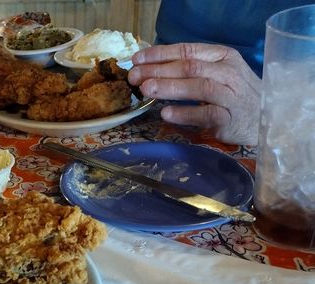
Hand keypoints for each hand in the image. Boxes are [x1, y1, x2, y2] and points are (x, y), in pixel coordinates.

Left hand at [128, 43, 260, 144]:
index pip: (188, 50)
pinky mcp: (230, 119)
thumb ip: (188, 70)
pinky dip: (185, 113)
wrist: (263, 118)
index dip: (160, 54)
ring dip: (170, 88)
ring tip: (146, 90)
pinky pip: (206, 114)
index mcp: (222, 56)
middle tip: (135, 77)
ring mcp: (231, 96)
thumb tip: (148, 70)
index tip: (136, 59)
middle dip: (159, 70)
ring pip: (199, 87)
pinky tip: (166, 114)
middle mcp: (228, 72)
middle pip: (190, 67)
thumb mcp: (215, 74)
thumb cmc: (232, 94)